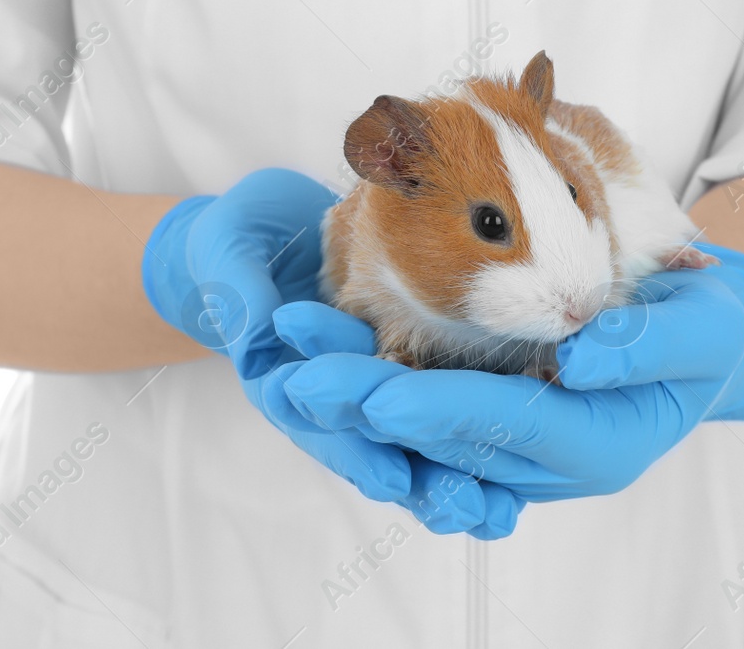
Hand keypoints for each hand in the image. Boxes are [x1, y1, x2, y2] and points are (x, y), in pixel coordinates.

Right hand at [140, 168, 523, 536]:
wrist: (263, 231)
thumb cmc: (238, 242)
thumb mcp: (227, 252)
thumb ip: (239, 290)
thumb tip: (255, 332)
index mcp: (283, 380)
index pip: (319, 425)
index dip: (355, 453)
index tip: (393, 480)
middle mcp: (330, 398)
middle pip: (374, 450)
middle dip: (420, 484)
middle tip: (467, 509)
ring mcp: (368, 386)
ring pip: (412, 443)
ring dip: (453, 479)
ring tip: (500, 513)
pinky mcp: (401, 370)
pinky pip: (438, 411)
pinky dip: (473, 441)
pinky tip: (515, 476)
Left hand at [279, 244, 743, 502]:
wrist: (707, 337)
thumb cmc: (711, 331)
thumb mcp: (705, 329)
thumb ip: (652, 345)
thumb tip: (586, 359)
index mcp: (596, 443)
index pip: (507, 428)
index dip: (441, 414)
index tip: (378, 398)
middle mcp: (544, 456)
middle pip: (444, 432)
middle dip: (368, 402)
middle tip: (298, 374)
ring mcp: (513, 439)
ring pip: (421, 421)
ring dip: (354, 387)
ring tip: (291, 347)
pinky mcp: (493, 411)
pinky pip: (424, 405)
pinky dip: (372, 377)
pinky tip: (324, 344)